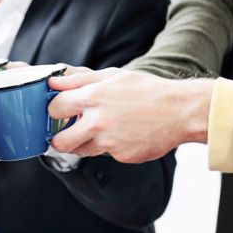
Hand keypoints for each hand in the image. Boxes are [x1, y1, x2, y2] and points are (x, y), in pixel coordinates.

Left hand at [47, 68, 211, 162]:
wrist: (180, 111)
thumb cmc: (146, 89)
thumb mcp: (111, 76)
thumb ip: (78, 80)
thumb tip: (52, 83)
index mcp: (91, 97)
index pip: (54, 108)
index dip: (54, 110)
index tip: (58, 111)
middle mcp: (97, 122)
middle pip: (59, 142)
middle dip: (58, 139)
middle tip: (64, 133)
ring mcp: (109, 142)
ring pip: (80, 151)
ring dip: (83, 143)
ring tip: (99, 130)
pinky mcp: (122, 156)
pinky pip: (105, 154)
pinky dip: (109, 147)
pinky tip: (122, 134)